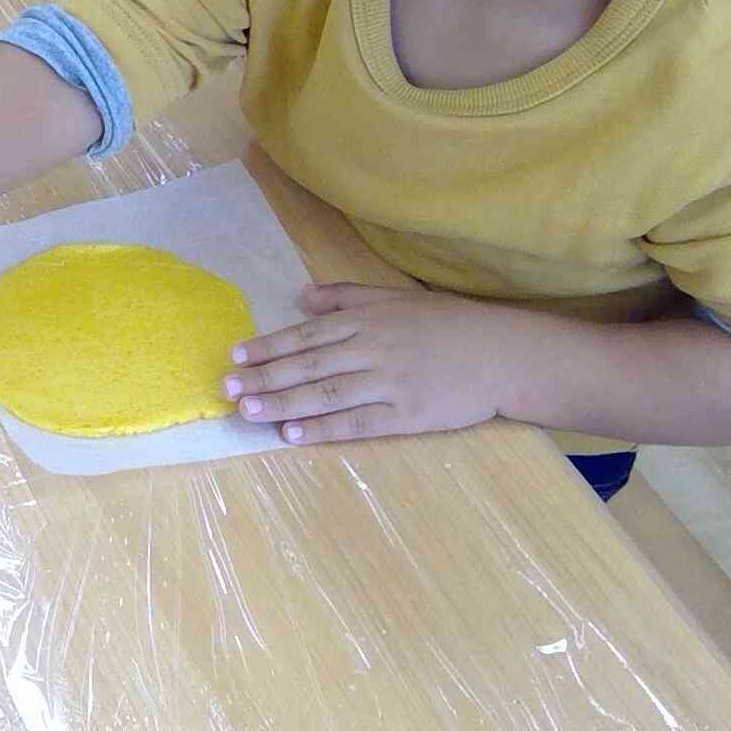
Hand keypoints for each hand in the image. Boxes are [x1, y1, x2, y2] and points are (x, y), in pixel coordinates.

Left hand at [224, 285, 523, 444]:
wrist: (502, 354)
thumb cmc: (448, 325)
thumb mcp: (395, 298)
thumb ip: (346, 296)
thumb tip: (300, 298)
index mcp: (367, 320)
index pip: (306, 334)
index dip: (269, 346)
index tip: (236, 355)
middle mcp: (371, 349)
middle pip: (308, 365)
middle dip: (264, 377)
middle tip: (227, 388)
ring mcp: (388, 384)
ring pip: (325, 395)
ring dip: (282, 404)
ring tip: (248, 411)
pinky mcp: (406, 416)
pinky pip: (356, 423)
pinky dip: (322, 429)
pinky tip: (293, 434)